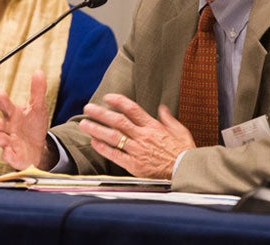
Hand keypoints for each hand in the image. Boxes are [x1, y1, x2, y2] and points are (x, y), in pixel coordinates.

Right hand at [0, 70, 54, 169]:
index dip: (2, 100)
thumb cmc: (34, 126)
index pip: (5, 105)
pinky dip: (7, 155)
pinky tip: (8, 152)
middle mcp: (8, 127)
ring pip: (1, 140)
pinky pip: (8, 156)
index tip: (1, 94)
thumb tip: (39, 72)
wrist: (38, 148)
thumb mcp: (38, 107)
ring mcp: (9, 142)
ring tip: (3, 138)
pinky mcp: (13, 155)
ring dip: (1, 138)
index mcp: (13, 114)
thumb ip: (37, 91)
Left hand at [79, 93, 195, 178]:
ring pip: (113, 137)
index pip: (132, 109)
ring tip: (83, 123)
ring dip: (96, 129)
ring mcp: (137, 151)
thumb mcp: (180, 130)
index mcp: (153, 127)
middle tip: (88, 108)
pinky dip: (103, 148)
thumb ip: (168, 119)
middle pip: (118, 121)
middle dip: (101, 113)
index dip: (118, 101)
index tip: (107, 97)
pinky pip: (115, 155)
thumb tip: (162, 108)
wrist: (185, 171)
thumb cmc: (184, 152)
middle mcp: (143, 137)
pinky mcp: (134, 165)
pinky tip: (94, 142)